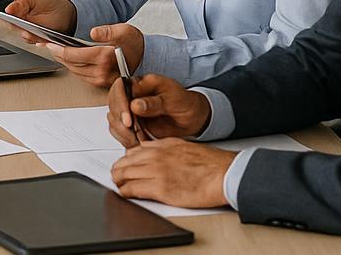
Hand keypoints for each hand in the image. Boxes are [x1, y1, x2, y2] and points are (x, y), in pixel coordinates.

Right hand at [5, 0, 76, 36]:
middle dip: (17, 24)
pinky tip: (41, 38)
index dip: (11, 9)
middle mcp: (19, 20)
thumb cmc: (46, 0)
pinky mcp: (36, 39)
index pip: (11, 8)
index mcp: (17, 7)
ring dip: (28, 34)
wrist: (61, 13)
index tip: (9, 10)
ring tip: (30, 32)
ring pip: (24, 34)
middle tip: (21, 22)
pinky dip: (38, 40)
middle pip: (15, 23)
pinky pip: (35, 41)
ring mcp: (28, 30)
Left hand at [44, 24, 145, 89]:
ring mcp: (102, 80)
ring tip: (55, 52)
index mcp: (105, 58)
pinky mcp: (101, 83)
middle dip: (57, 55)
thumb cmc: (133, 43)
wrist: (146, 57)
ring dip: (63, 62)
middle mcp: (102, 72)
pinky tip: (68, 60)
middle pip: (71, 64)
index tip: (48, 44)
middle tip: (47, 46)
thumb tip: (93, 32)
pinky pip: (81, 76)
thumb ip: (107, 31)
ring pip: (74, 71)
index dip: (58, 49)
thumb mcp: (124, 31)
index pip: (73, 55)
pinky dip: (72, 67)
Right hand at [107, 73, 210, 148]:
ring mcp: (129, 110)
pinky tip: (137, 142)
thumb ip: (154, 102)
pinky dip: (126, 139)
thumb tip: (135, 105)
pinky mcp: (130, 124)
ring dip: (123, 132)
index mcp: (139, 83)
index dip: (120, 104)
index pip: (119, 88)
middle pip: (113, 105)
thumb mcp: (173, 99)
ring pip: (113, 120)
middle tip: (134, 132)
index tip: (128, 120)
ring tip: (139, 139)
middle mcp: (130, 95)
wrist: (191, 118)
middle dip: (120, 121)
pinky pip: (118, 131)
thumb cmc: (184, 102)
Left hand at [111, 139, 234, 208]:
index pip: (131, 152)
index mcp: (160, 146)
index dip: (126, 162)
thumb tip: (149, 152)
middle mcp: (154, 156)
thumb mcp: (181, 146)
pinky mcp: (159, 188)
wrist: (223, 174)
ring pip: (123, 175)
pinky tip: (126, 194)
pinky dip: (125, 192)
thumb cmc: (209, 164)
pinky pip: (131, 189)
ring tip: (120, 187)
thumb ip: (163, 149)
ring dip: (119, 182)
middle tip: (118, 179)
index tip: (125, 168)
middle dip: (118, 171)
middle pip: (123, 163)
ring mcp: (155, 171)